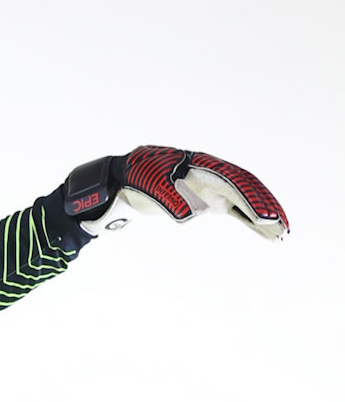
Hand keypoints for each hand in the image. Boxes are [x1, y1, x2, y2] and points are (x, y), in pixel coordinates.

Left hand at [62, 147, 288, 246]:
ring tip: (280, 235)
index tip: (262, 216)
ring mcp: (209, 186)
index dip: (249, 198)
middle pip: (244, 189)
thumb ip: (168, 198)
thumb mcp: (147, 187)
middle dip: (263, 207)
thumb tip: (191, 215)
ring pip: (243, 200)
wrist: (121, 180)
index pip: (231, 181)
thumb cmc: (134, 179)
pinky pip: (234, 209)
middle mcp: (209, 174)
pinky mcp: (205, 200)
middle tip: (280, 229)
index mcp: (198, 166)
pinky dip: (248, 220)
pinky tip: (262, 231)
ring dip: (261, 216)